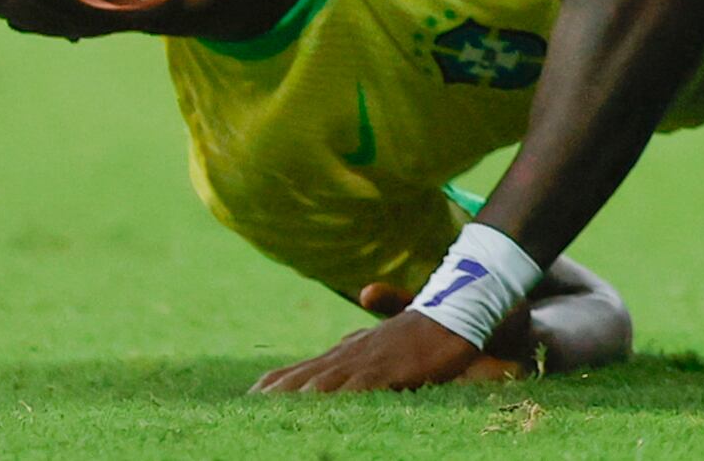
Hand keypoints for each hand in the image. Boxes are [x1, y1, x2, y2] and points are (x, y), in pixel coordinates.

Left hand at [250, 300, 512, 393]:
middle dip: (276, 392)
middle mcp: (353, 353)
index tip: (250, 393)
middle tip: (245, 405)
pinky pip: (358, 388)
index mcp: (352, 349)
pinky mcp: (389, 369)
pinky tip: (319, 409)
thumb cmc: (427, 322)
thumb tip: (368, 292)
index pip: (306, 366)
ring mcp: (368, 360)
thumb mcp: (395, 325)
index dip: (279, 380)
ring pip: (324, 383)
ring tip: (268, 411)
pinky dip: (337, 400)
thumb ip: (379, 313)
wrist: (458, 309)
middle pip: (305, 375)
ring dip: (296, 397)